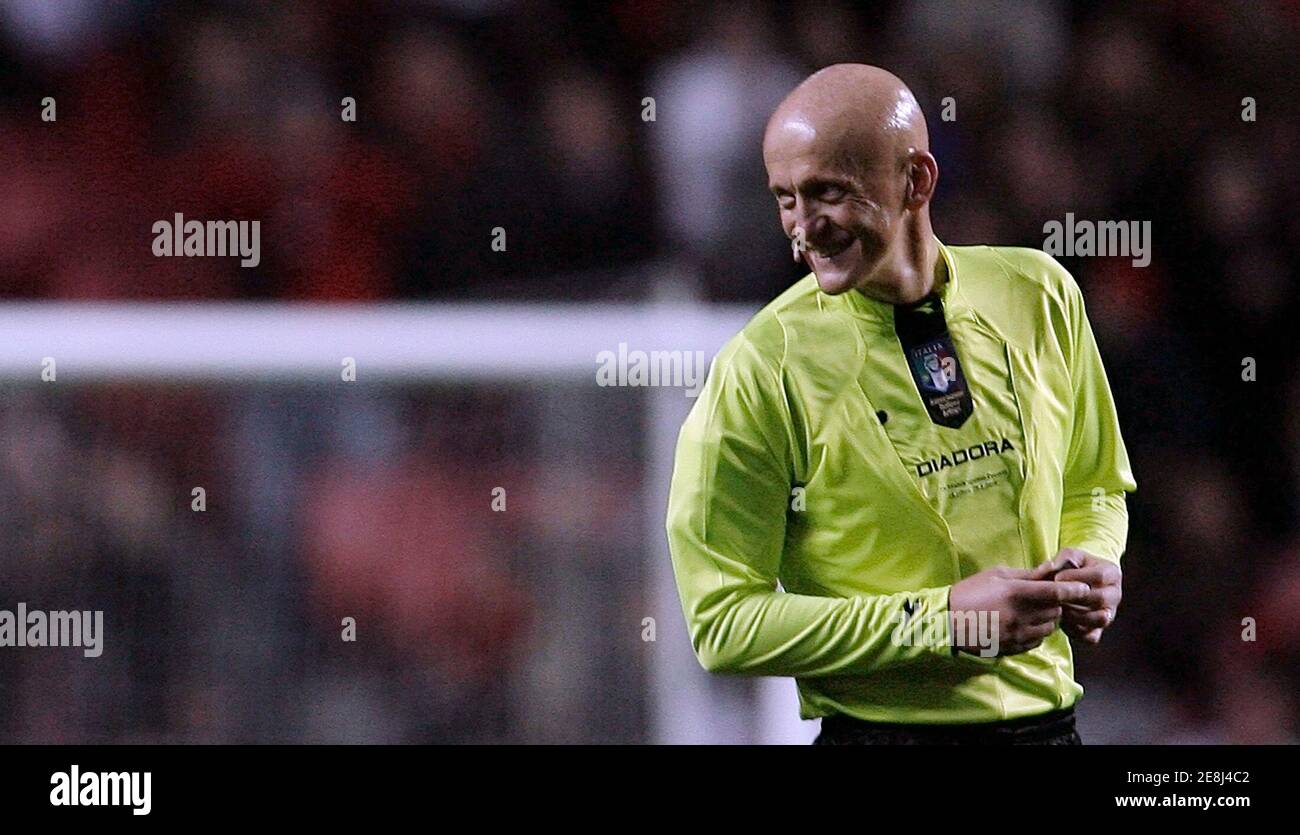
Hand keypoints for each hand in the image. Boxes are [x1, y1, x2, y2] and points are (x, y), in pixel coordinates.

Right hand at [949, 566, 1091, 656]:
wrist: (947, 621)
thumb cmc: (970, 592)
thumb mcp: (995, 575)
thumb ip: (1025, 575)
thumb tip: (1048, 573)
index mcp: (1015, 593)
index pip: (1056, 592)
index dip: (1074, 590)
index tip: (1084, 589)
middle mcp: (1020, 615)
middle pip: (1056, 611)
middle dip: (1057, 605)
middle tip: (1048, 599)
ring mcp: (1017, 634)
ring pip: (1049, 628)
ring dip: (1048, 620)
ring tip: (1035, 612)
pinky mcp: (1013, 647)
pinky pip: (1037, 641)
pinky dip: (1037, 633)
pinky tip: (1025, 625)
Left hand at [1034, 549, 1121, 644]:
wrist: (1074, 584)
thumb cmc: (1072, 567)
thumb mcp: (1069, 556)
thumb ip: (1061, 559)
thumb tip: (1051, 568)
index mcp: (1112, 573)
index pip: (1100, 576)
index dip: (1077, 577)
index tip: (1057, 577)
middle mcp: (1115, 595)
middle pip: (1100, 599)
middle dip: (1074, 598)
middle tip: (1055, 596)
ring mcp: (1108, 614)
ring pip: (1099, 620)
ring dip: (1075, 615)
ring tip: (1058, 607)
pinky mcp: (1099, 630)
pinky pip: (1091, 637)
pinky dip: (1075, 631)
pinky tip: (1062, 621)